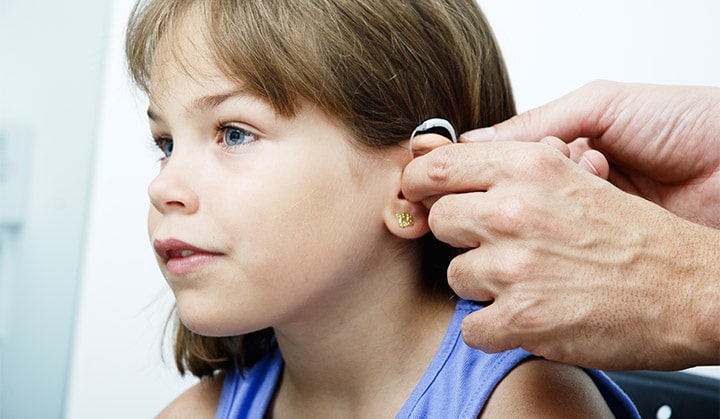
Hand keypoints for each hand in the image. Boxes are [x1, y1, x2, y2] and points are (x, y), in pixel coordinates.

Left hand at [401, 81, 719, 369]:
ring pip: (454, 275)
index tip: (416, 194)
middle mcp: (515, 210)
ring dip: (481, 285)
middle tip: (490, 246)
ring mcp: (516, 266)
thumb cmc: (634, 237)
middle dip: (459, 237)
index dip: (419, 182)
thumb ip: (517, 170)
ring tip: (522, 283)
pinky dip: (490, 328)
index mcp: (529, 167)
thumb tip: (461, 158)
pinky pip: (470, 326)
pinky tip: (520, 318)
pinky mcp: (524, 317)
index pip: (439, 166)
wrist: (689, 289)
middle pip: (439, 221)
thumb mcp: (574, 178)